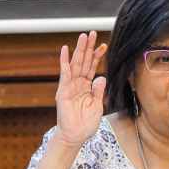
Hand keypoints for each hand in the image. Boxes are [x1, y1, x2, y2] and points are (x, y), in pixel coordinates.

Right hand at [55, 31, 107, 147]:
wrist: (75, 136)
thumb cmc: (86, 124)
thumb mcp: (97, 106)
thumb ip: (98, 91)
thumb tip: (102, 77)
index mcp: (87, 86)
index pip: (93, 67)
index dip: (98, 56)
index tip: (104, 44)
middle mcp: (79, 83)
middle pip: (84, 61)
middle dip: (88, 47)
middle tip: (92, 32)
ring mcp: (70, 86)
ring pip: (76, 64)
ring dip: (79, 50)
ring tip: (83, 36)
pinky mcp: (63, 90)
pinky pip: (64, 74)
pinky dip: (64, 61)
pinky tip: (65, 49)